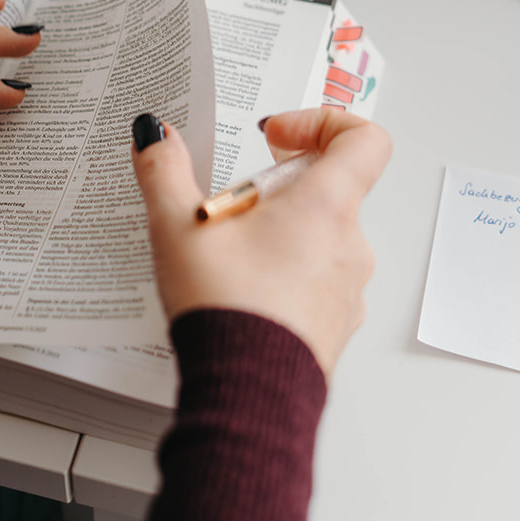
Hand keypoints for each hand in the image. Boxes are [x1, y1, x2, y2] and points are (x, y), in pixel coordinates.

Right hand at [132, 108, 390, 377]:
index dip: (322, 122)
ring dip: (280, 232)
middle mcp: (350, 244)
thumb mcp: (177, 226)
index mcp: (325, 206)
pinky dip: (285, 273)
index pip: (364, 139)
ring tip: (228, 254)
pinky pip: (318, 281)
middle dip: (277, 186)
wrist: (248, 397)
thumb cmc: (227, 309)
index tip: (276, 137)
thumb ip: (164, 169)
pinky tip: (241, 290)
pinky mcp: (335, 325)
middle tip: (232, 205)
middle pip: (331, 187)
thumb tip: (155, 135)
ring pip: (322, 237)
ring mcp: (349, 288)